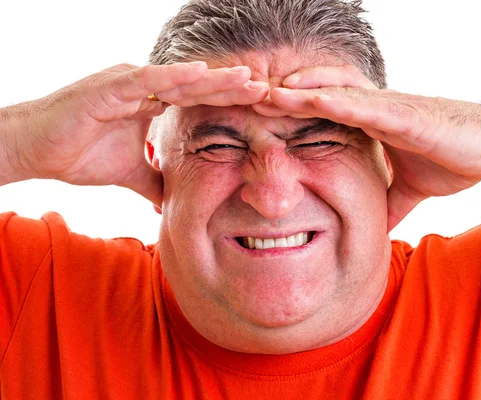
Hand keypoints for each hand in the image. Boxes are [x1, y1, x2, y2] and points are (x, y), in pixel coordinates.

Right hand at [9, 62, 268, 205]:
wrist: (37, 151)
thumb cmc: (79, 155)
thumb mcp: (131, 173)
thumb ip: (155, 182)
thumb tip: (170, 205)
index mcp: (152, 105)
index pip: (198, 102)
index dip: (227, 104)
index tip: (258, 108)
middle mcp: (145, 89)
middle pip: (197, 87)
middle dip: (231, 87)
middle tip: (266, 86)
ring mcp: (129, 84)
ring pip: (180, 79)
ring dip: (214, 78)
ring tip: (246, 77)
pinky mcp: (111, 87)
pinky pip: (149, 80)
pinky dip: (175, 77)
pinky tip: (202, 74)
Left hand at [255, 65, 480, 230]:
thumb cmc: (455, 160)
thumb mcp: (410, 190)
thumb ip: (388, 203)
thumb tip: (372, 232)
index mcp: (370, 123)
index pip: (320, 113)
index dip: (288, 113)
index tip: (255, 119)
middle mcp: (373, 108)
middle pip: (316, 95)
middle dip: (280, 95)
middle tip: (241, 97)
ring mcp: (386, 106)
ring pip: (331, 90)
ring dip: (295, 90)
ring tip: (258, 91)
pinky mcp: (403, 113)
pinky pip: (361, 103)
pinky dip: (331, 98)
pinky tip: (305, 96)